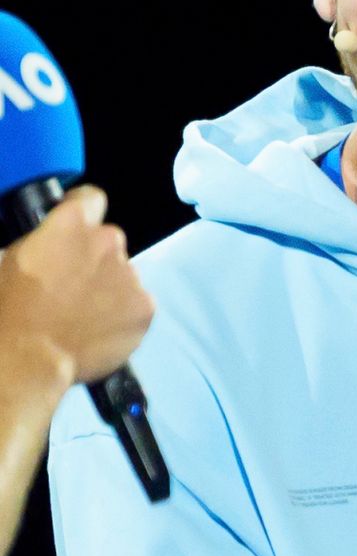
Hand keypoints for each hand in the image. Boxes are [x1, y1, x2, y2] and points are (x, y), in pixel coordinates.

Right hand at [0, 186, 153, 402]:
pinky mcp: (145, 306)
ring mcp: (130, 274)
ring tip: (82, 314)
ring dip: (109, 288)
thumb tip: (51, 245)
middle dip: (95, 259)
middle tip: (72, 286)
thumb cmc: (9, 308)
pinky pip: (136, 304)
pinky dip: (123, 315)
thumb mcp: (11, 259)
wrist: (28, 356)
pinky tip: (99, 329)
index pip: (91, 199)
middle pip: (109, 242)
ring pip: (124, 275)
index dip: (84, 211)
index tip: (78, 226)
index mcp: (71, 223)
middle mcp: (108, 241)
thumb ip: (43, 242)